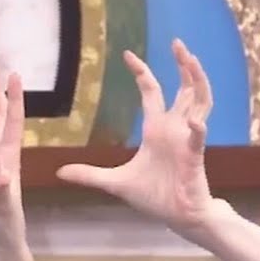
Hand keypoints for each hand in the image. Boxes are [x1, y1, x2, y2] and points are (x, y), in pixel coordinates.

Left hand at [57, 39, 217, 236]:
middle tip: (177, 43)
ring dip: (197, 81)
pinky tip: (192, 120)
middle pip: (184, 88)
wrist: (178, 217)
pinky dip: (197, 128)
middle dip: (183, 65)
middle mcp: (174, 128)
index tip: (128, 54)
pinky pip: (198, 138)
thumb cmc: (154, 197)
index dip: (142, 72)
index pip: (152, 92)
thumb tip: (59, 172)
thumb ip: (89, 175)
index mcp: (156, 129)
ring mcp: (187, 139)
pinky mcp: (194, 156)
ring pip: (200, 102)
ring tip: (192, 61)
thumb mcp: (115, 183)